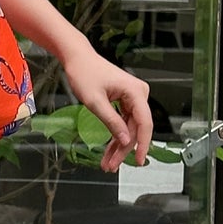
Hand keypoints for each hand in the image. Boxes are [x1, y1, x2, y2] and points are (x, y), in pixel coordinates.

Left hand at [61, 45, 153, 172]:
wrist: (77, 58)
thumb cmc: (84, 73)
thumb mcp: (95, 102)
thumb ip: (111, 121)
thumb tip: (125, 141)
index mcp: (136, 91)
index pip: (145, 123)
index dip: (143, 144)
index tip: (139, 161)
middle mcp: (139, 94)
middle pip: (135, 128)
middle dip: (123, 149)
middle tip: (112, 165)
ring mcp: (133, 97)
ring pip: (129, 128)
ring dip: (118, 146)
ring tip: (108, 163)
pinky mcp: (126, 100)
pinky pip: (123, 122)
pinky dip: (115, 136)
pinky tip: (109, 151)